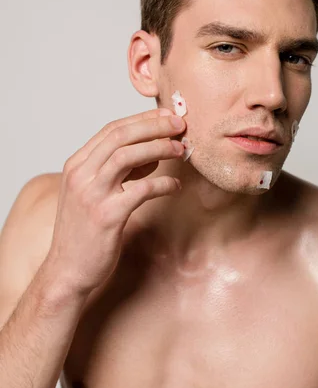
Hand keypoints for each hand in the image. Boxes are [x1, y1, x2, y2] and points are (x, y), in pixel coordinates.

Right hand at [46, 108, 185, 294]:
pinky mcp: (106, 216)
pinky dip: (163, 184)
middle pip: (120, 136)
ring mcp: (91, 194)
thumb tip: (153, 155)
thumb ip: (118, 172)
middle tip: (180, 125)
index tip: (166, 116)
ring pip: (127, 155)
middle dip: (153, 126)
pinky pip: (141, 190)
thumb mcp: (94, 194)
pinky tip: (175, 187)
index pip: (112, 130)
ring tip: (180, 149)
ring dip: (158, 148)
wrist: (67, 271)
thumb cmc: (84, 233)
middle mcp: (80, 175)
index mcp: (77, 166)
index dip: (142, 119)